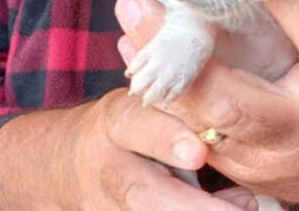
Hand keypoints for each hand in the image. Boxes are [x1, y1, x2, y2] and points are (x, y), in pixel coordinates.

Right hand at [0, 83, 258, 210]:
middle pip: (140, 191)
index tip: (199, 152)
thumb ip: (178, 104)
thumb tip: (230, 99)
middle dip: (189, 204)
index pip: (135, 125)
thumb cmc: (124, 127)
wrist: (60, 163)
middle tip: (239, 209)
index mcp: (116, 120)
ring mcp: (104, 202)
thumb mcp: (141, 103)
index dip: (166, 140)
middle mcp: (109, 165)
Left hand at [115, 0, 298, 206]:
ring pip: (196, 121)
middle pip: (233, 99)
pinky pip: (185, 130)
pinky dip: (160, 92)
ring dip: (158, 70)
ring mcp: (257, 154)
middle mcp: (297, 126)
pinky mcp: (228, 166)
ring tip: (130, 19)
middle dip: (180, 52)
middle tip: (140, 2)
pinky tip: (136, 56)